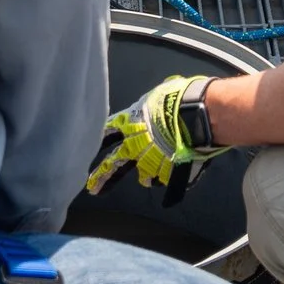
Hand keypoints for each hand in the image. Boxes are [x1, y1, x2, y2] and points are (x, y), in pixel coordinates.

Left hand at [88, 75, 226, 200]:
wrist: (195, 116)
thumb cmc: (178, 98)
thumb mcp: (161, 95)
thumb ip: (155, 104)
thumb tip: (162, 100)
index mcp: (130, 123)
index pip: (108, 132)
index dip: (100, 139)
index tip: (89, 145)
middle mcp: (135, 146)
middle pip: (112, 163)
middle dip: (101, 176)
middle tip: (91, 188)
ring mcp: (149, 162)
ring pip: (143, 177)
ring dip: (146, 178)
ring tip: (148, 179)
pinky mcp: (166, 174)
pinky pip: (166, 178)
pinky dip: (171, 175)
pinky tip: (178, 170)